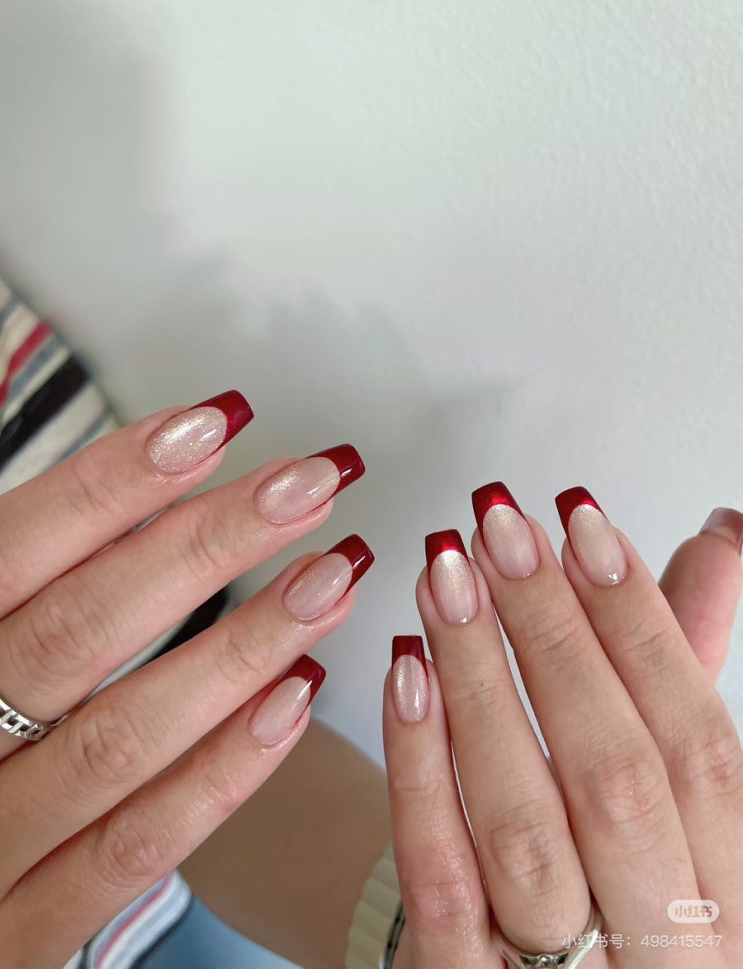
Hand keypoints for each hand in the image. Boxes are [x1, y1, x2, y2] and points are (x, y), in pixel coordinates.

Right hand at [0, 391, 370, 967]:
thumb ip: (34, 572)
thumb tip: (147, 464)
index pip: (15, 550)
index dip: (114, 483)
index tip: (217, 422)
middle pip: (80, 631)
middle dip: (206, 546)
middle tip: (307, 484)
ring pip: (122, 737)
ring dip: (242, 648)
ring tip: (335, 573)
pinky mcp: (29, 924)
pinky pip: (136, 848)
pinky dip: (222, 773)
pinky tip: (299, 697)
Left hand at [384, 484, 741, 966]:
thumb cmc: (605, 876)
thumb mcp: (662, 792)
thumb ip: (683, 665)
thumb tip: (721, 535)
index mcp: (722, 887)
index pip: (695, 741)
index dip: (641, 621)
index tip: (581, 521)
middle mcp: (658, 939)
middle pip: (612, 772)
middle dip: (552, 631)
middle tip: (500, 528)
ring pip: (522, 822)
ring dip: (480, 679)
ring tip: (446, 576)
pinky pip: (439, 876)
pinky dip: (420, 765)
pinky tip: (405, 670)